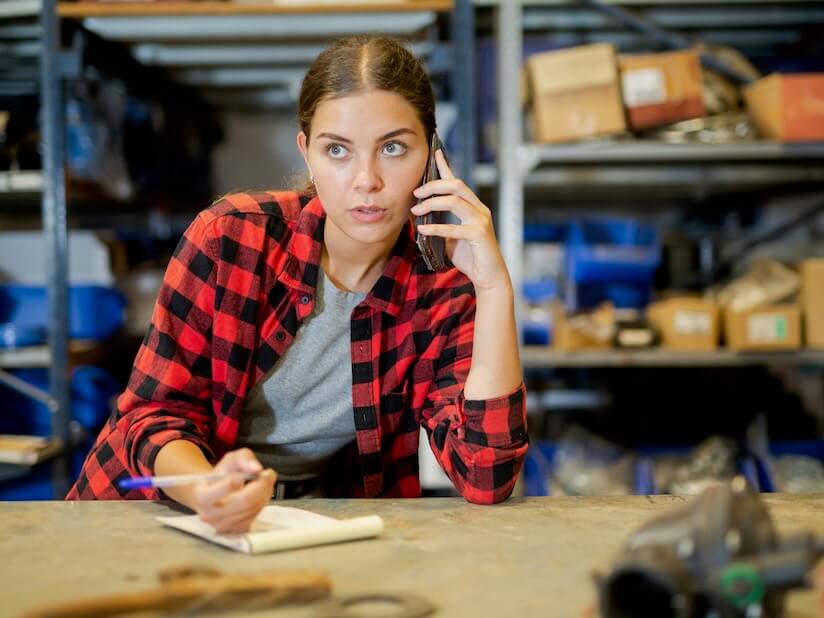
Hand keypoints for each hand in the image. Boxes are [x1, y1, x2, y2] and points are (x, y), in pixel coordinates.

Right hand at [192, 448, 275, 533]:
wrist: (212, 492)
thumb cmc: (221, 475)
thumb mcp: (231, 459)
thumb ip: (244, 458)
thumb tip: (256, 469)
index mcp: (203, 495)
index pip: (228, 487)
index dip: (247, 476)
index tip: (255, 470)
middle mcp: (209, 514)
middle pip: (245, 502)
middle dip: (262, 486)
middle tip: (268, 474)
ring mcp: (221, 526)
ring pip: (252, 510)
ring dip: (264, 494)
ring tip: (263, 483)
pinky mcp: (234, 531)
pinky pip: (254, 517)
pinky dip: (261, 504)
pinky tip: (259, 495)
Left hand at [411, 150, 510, 291]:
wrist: (489, 277)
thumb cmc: (471, 258)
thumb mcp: (453, 239)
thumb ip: (442, 227)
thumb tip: (422, 222)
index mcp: (473, 207)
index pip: (458, 181)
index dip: (446, 166)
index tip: (435, 152)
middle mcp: (479, 209)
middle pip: (456, 185)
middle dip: (434, 185)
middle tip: (416, 192)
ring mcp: (480, 220)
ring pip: (455, 201)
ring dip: (432, 203)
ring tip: (416, 210)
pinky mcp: (479, 234)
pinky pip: (453, 227)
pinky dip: (435, 228)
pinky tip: (422, 230)